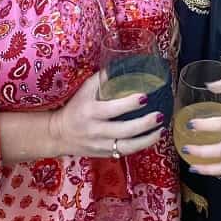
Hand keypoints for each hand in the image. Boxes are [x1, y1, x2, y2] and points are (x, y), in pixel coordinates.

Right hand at [48, 72, 166, 158]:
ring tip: (161, 130)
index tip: (145, 97)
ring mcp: (101, 145)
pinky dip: (140, 146)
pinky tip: (152, 138)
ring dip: (147, 139)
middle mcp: (96, 130)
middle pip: (124, 130)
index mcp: (90, 112)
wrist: (59, 135)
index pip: (112, 109)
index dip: (129, 104)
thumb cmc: (75, 108)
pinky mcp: (104, 154)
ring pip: (127, 146)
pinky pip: (125, 152)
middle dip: (144, 124)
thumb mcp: (84, 91)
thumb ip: (101, 79)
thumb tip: (120, 66)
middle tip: (160, 116)